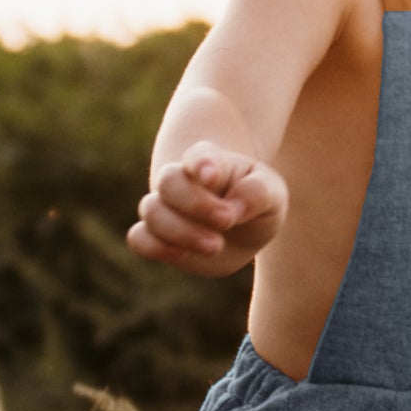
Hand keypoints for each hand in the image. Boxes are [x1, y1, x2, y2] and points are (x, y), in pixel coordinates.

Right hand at [128, 142, 289, 275]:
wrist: (242, 226)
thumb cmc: (255, 203)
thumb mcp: (272, 195)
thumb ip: (257, 193)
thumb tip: (233, 208)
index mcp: (210, 162)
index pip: (198, 155)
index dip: (201, 163)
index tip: (211, 176)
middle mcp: (182, 181)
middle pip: (169, 181)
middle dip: (196, 205)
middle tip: (226, 220)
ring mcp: (167, 208)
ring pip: (151, 210)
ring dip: (181, 231)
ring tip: (216, 245)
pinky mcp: (159, 237)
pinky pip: (138, 238)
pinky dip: (154, 247)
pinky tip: (181, 255)